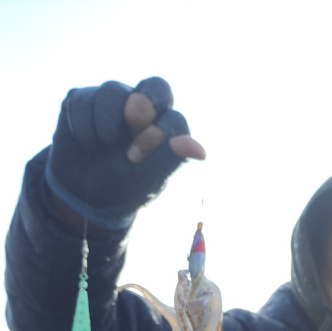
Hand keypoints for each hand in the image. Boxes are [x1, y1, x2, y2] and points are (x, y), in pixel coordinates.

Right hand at [46, 77, 204, 229]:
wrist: (84, 195)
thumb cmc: (123, 187)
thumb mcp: (145, 180)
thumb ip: (168, 160)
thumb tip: (200, 151)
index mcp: (166, 130)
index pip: (174, 118)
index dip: (158, 133)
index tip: (135, 158)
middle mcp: (145, 110)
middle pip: (156, 86)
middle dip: (141, 106)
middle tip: (131, 124)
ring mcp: (115, 101)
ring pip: (113, 90)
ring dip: (106, 124)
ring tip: (102, 146)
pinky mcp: (84, 100)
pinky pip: (83, 100)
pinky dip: (83, 127)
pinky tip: (87, 143)